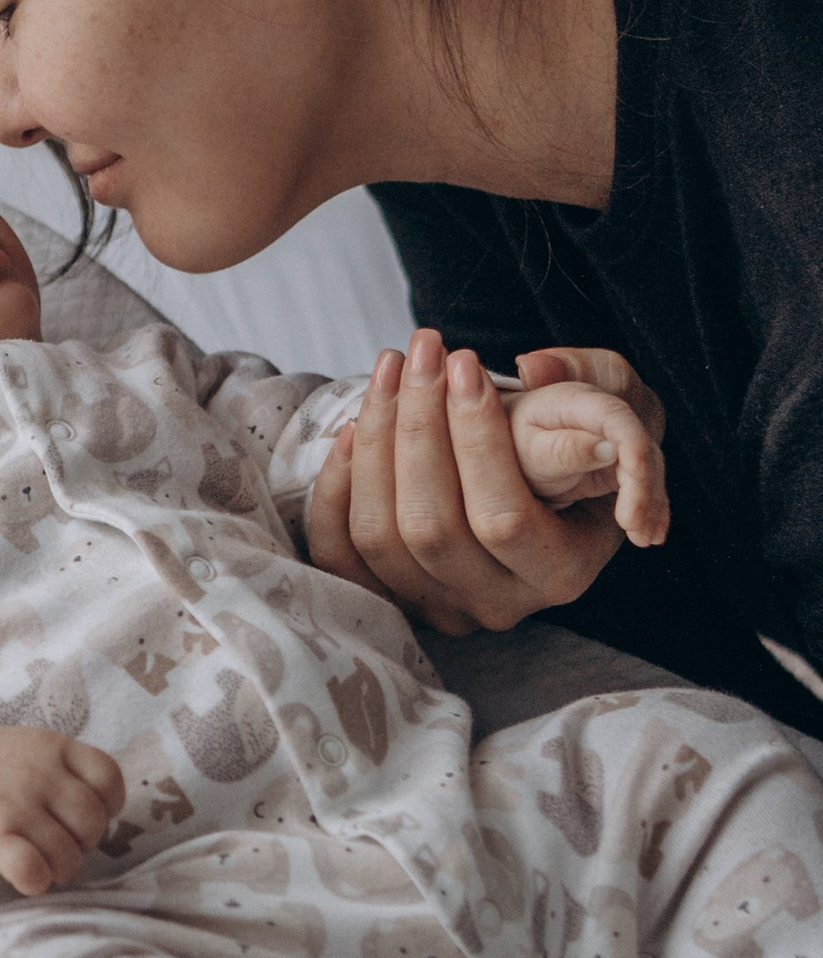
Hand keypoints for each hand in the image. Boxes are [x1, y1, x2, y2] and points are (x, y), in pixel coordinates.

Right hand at [0, 722, 123, 898]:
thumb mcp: (30, 747)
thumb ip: (66, 769)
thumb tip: (98, 815)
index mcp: (54, 748)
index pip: (109, 779)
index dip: (106, 805)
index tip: (81, 816)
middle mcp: (39, 775)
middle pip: (93, 823)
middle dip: (83, 843)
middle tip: (60, 844)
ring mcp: (13, 806)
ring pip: (67, 855)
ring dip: (60, 868)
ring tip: (43, 863)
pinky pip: (31, 868)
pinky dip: (36, 880)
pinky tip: (28, 877)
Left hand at [306, 326, 645, 636]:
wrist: (557, 481)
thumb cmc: (592, 437)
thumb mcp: (620, 405)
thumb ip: (595, 383)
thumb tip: (535, 371)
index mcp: (563, 571)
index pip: (504, 518)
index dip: (478, 439)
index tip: (467, 363)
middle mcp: (499, 602)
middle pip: (431, 527)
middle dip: (417, 427)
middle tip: (421, 352)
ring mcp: (439, 605)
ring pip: (380, 535)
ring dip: (375, 441)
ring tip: (391, 368)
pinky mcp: (390, 594)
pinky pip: (340, 552)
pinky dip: (337, 488)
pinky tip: (353, 427)